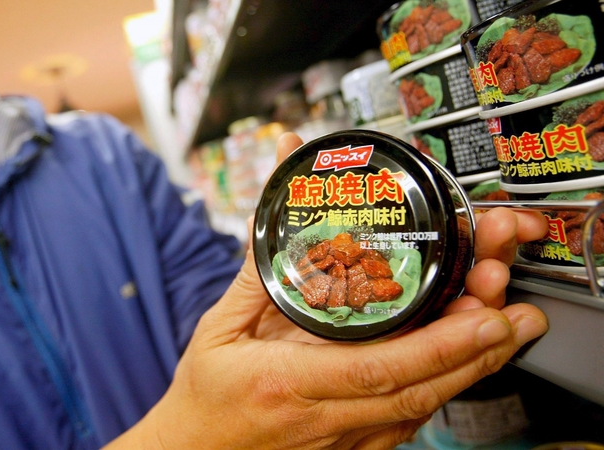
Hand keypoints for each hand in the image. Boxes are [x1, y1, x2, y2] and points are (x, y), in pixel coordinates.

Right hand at [106, 133, 548, 448]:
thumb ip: (257, 272)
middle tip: (518, 315)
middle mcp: (322, 419)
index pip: (375, 369)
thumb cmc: (205, 395)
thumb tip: (274, 216)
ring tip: (508, 332)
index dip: (436, 345)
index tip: (481, 316)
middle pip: (415, 390)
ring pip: (419, 410)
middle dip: (476, 352)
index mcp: (287, 382)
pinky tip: (465, 365)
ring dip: (469, 371)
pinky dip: (441, 390)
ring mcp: (340, 442)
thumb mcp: (220, 328)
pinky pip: (405, 424)